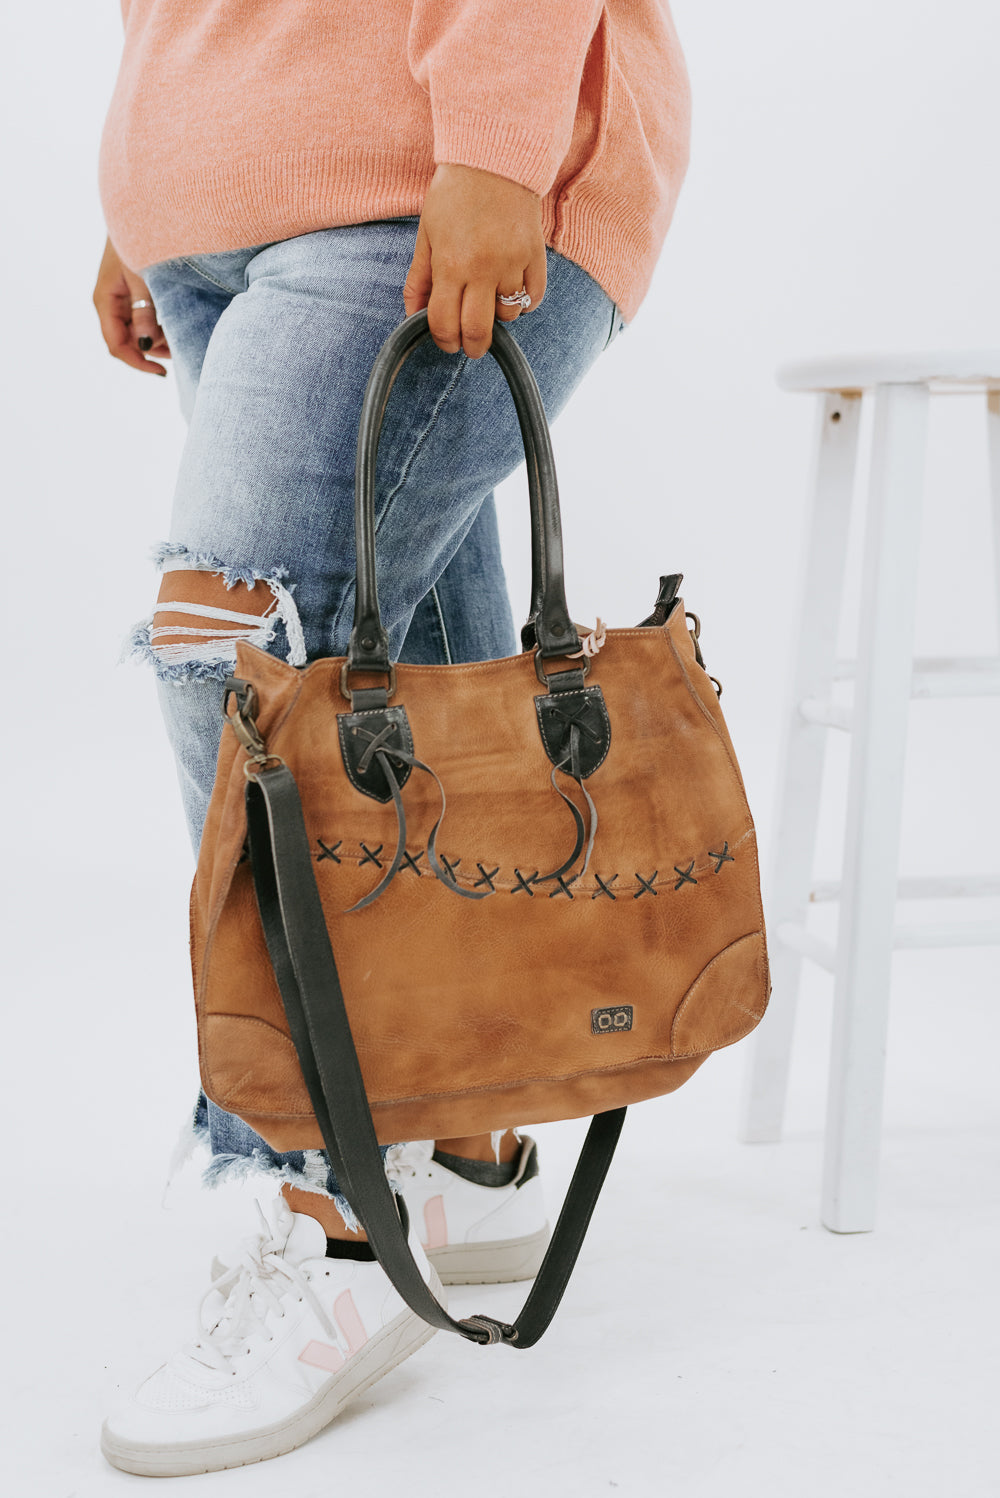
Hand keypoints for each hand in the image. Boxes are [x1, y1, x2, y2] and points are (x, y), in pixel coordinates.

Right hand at [93, 237, 170, 375]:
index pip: (117, 345)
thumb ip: (145, 313)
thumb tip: (147, 347)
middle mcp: (110, 302)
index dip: (138, 363)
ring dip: (158, 339)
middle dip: (152, 351)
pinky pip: (143, 318)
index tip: (162, 373)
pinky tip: (175, 321)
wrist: (141, 210)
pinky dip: (159, 325)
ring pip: (137, 332)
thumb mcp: (143, 279)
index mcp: (105, 300)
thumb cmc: (140, 239)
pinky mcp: (133, 292)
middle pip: (127, 342)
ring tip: (180, 334)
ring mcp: (120, 297)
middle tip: (179, 350)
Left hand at [403, 164, 546, 358]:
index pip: (444, 323)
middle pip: (479, 331)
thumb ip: (419, 278)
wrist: (493, 158)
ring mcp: (513, 263)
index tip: (446, 342)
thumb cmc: (454, 195)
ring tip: (488, 301)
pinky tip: (511, 291)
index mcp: (450, 264)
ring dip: (497, 317)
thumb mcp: (427, 235)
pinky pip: (534, 297)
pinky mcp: (535, 255)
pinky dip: (524, 302)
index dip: (443, 341)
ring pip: (509, 315)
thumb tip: (412, 315)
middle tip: (469, 345)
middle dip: (472, 347)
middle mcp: (483, 268)